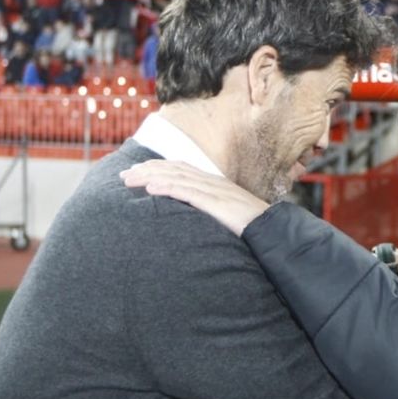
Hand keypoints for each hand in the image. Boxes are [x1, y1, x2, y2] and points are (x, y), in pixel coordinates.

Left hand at [121, 160, 269, 234]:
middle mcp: (212, 182)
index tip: (137, 171)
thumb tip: (189, 215)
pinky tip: (150, 189)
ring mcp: (215, 191)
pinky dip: (167, 189)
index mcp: (214, 183)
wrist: (274, 231)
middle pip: (173, 169)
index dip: (157, 167)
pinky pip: (187, 193)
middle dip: (146, 170)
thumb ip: (209, 210)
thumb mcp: (226, 214)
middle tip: (123, 175)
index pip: (180, 168)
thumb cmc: (251, 227)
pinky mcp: (217, 204)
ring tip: (129, 180)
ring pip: (176, 178)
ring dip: (150, 177)